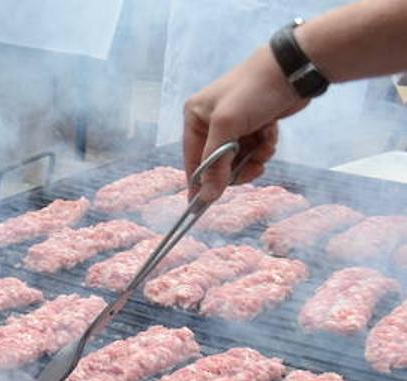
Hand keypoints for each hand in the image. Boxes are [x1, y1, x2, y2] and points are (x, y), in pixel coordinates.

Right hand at [183, 46, 308, 201]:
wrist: (293, 69)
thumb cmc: (253, 91)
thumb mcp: (227, 126)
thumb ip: (215, 163)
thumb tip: (207, 196)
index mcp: (195, 117)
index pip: (193, 158)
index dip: (199, 182)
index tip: (202, 205)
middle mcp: (211, 121)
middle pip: (217, 162)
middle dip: (235, 167)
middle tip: (252, 170)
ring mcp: (234, 123)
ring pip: (238, 158)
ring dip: (253, 158)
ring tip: (265, 150)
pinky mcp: (255, 124)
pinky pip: (254, 148)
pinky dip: (263, 147)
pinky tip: (271, 135)